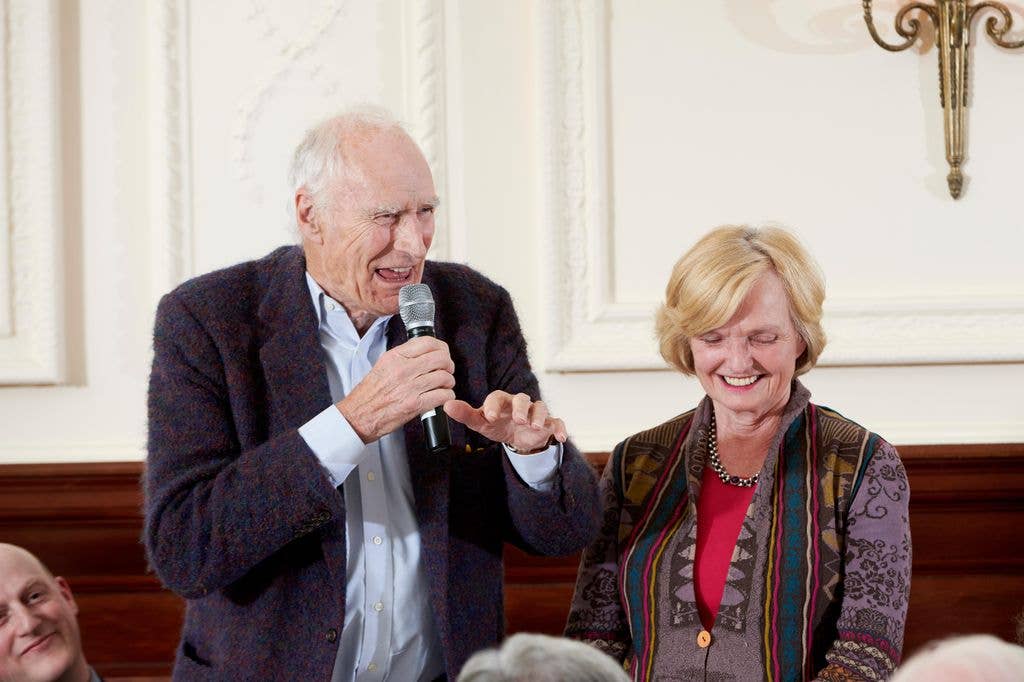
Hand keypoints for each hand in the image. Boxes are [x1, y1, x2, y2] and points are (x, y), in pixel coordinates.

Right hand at [337, 336, 455, 442]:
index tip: (443, 353)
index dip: (441, 347)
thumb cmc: (369, 394)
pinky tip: (441, 398)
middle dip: (448, 365)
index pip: (428, 342)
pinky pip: (443, 396)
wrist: (358, 415)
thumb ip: (403, 356)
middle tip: (446, 370)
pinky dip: (446, 397)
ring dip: (448, 382)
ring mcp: (410, 387)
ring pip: (445, 377)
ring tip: (443, 386)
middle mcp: (403, 369)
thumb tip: (425, 350)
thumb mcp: (382, 365)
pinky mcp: (415, 404)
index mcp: (395, 357)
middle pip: (441, 358)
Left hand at [444, 390, 567, 452]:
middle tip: (518, 419)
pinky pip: (557, 422)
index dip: (494, 405)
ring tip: (535, 426)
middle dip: (521, 408)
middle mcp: (520, 403)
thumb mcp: (481, 422)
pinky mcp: (548, 423)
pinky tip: (560, 437)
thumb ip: (465, 414)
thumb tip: (446, 405)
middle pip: (522, 399)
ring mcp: (535, 413)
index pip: (497, 397)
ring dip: (539, 416)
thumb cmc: (498, 424)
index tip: (489, 417)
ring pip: (540, 407)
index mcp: (502, 401)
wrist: (517, 436)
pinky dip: (560, 428)